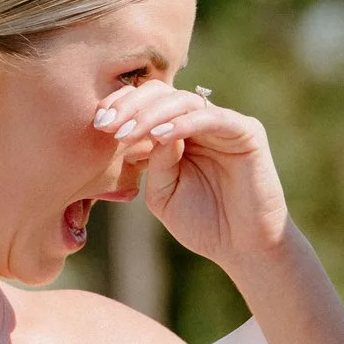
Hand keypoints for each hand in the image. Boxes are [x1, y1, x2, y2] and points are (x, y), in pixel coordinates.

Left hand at [91, 84, 291, 274]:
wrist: (242, 249)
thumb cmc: (203, 224)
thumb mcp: (162, 194)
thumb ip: (153, 163)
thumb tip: (148, 132)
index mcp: (179, 133)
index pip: (148, 104)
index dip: (122, 106)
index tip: (97, 123)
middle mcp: (201, 122)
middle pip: (163, 93)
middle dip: (131, 105)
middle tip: (107, 124)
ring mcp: (224, 124)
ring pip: (184, 101)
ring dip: (152, 114)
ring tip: (128, 133)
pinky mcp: (247, 131)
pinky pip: (211, 118)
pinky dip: (184, 123)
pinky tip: (161, 136)